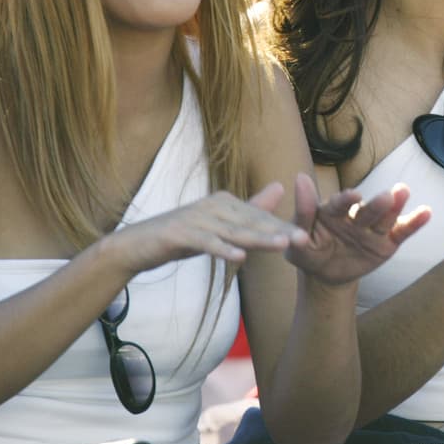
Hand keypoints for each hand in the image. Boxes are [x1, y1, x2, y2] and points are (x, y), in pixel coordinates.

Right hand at [108, 184, 308, 274]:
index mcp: (224, 202)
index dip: (281, 227)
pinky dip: (222, 249)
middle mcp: (213, 206)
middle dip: (278, 231)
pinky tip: (239, 257)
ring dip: (258, 239)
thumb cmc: (181, 236)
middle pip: (250, 222)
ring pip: (233, 231)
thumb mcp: (217, 225)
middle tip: (303, 239)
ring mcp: (195, 218)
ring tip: (282, 245)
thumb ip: (249, 209)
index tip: (307, 236)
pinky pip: (206, 243)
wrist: (135, 246)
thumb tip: (279, 186)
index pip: (258, 217)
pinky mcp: (179, 233)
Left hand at [286, 176, 430, 285]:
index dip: (346, 199)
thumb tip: (300, 178)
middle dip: (377, 204)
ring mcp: (372, 229)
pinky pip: (401, 232)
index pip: (340, 205)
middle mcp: (355, 216)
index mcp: (333, 212)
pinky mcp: (387, 243)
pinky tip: (426, 212)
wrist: (325, 274)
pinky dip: (414, 223)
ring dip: (396, 205)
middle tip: (386, 196)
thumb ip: (302, 213)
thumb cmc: (309, 252)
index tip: (354, 195)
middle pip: (367, 210)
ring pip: (386, 217)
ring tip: (405, 192)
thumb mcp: (298, 241)